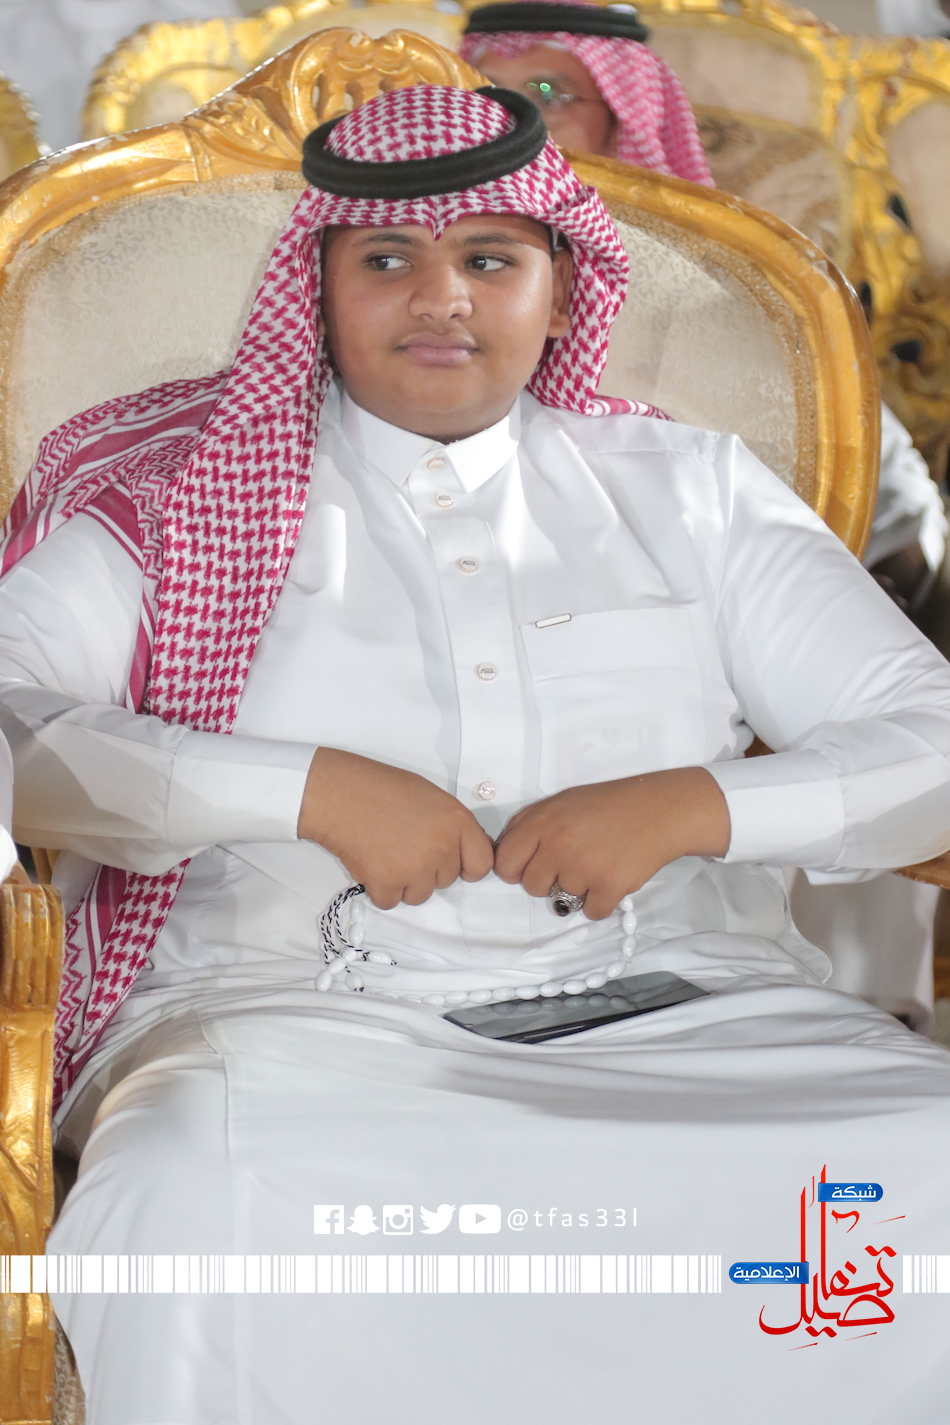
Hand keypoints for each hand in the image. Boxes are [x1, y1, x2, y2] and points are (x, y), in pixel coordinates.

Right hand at [298, 747, 493, 907]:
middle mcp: (442, 848)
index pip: (481, 864)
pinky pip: (391, 901)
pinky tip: (371, 862)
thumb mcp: (431, 797)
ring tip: (386, 852)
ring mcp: (415, 869)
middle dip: (427, 870)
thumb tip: (462, 853)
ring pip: (420, 895)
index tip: (451, 862)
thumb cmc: (382, 788)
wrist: (339, 793)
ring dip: (403, 882)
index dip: (466, 866)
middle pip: (446, 881)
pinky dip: (379, 888)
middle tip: (403, 844)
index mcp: (457, 821)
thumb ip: (452, 826)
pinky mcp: (387, 884)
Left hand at [492, 768, 730, 919]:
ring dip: (578, 889)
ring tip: (597, 864)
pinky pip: (590, 913)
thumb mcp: (561, 802)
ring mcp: (585, 868)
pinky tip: (610, 878)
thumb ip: (529, 825)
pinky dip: (600, 902)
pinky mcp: (611, 887)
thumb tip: (505, 856)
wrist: (658, 810)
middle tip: (571, 863)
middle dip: (547, 880)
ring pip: (561, 901)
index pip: (506, 864)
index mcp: (542, 822)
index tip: (533, 865)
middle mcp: (559, 845)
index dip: (517, 868)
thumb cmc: (607, 805)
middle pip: (531, 887)